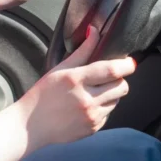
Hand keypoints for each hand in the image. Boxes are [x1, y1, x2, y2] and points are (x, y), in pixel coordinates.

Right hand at [17, 27, 136, 150]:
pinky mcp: (93, 129)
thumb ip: (81, 51)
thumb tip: (94, 32)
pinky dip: (103, 108)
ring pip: (117, 100)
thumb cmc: (42, 95)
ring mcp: (91, 116)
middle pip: (122, 86)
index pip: (112, 70)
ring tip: (94, 92)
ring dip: (111, 94)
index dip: (127, 65)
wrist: (31, 126)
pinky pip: (108, 114)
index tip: (129, 62)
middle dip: (120, 79)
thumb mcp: (59, 69)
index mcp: (76, 80)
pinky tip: (87, 106)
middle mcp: (86, 99)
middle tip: (109, 77)